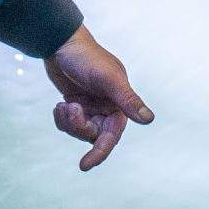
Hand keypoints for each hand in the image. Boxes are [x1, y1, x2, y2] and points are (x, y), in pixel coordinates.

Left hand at [45, 25, 153, 170]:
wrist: (60, 42)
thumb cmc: (86, 57)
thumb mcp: (107, 79)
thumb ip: (128, 99)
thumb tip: (149, 119)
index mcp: (119, 103)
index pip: (112, 136)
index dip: (99, 152)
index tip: (84, 166)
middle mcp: (107, 107)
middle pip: (94, 136)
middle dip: (78, 128)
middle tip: (68, 110)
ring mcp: (91, 106)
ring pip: (80, 131)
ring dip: (68, 123)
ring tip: (62, 105)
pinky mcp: (77, 104)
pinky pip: (69, 123)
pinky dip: (62, 118)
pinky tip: (60, 105)